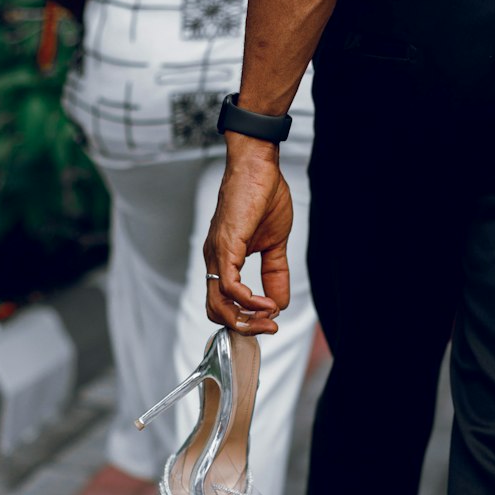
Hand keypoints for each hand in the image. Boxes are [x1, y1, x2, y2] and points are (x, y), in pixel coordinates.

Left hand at [204, 134, 292, 334]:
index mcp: (223, 260)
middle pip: (216, 310)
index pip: (223, 304)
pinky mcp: (225, 246)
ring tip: (270, 317)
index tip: (271, 321)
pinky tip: (266, 302)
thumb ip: (275, 274)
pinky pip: (228, 284)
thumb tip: (280, 303)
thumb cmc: (263, 196)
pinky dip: (248, 299)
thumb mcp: (274, 244)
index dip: (245, 319)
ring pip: (218, 303)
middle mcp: (214, 260)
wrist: (258, 166)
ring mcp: (217, 254)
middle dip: (245, 326)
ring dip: (246, 318)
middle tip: (271, 327)